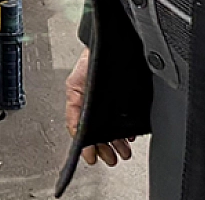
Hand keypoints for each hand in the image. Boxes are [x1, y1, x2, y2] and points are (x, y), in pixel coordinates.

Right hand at [66, 49, 133, 166]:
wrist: (112, 45)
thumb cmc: (90, 60)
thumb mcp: (74, 87)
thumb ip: (74, 111)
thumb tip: (76, 132)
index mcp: (83, 106)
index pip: (84, 132)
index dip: (87, 147)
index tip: (92, 158)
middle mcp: (99, 107)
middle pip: (102, 135)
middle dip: (106, 148)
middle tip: (111, 159)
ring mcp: (114, 105)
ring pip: (116, 130)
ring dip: (119, 144)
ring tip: (124, 153)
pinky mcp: (129, 101)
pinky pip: (129, 120)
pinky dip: (129, 130)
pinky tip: (130, 135)